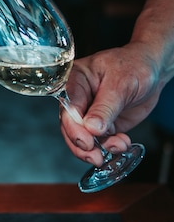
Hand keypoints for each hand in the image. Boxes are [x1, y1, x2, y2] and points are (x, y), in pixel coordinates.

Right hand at [60, 44, 161, 165]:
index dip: (74, 126)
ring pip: (82, 138)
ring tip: (116, 147)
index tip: (86, 140)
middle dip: (82, 144)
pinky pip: (99, 142)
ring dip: (97, 149)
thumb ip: (105, 106)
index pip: (68, 106)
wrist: (153, 72)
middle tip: (95, 155)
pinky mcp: (101, 126)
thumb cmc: (135, 66)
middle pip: (70, 126)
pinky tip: (121, 143)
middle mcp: (79, 98)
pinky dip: (110, 147)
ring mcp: (89, 114)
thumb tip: (91, 128)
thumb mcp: (121, 83)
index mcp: (76, 80)